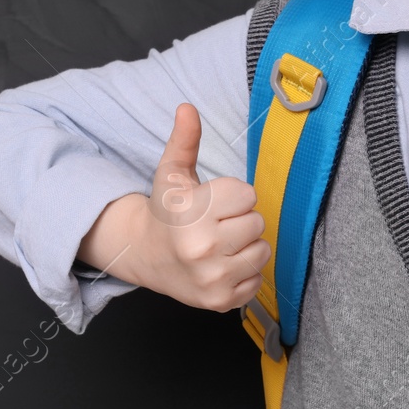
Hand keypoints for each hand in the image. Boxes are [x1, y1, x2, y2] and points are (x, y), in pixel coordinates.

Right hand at [125, 103, 270, 313]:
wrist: (147, 256)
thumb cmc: (167, 211)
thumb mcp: (171, 173)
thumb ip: (184, 140)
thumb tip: (187, 107)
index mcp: (190, 213)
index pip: (247, 195)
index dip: (233, 195)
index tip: (213, 202)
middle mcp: (200, 248)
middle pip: (256, 222)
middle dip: (240, 219)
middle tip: (216, 224)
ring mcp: (211, 278)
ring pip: (261, 251)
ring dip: (246, 246)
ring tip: (221, 244)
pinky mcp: (220, 301)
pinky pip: (257, 278)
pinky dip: (244, 271)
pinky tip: (222, 264)